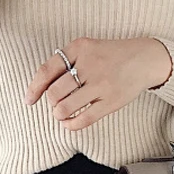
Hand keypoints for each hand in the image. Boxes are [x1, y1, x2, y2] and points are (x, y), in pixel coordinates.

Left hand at [23, 36, 172, 130]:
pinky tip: (70, 122)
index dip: (34, 88)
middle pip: (54, 92)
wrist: (145, 58)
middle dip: (51, 101)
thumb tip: (40, 87)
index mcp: (79, 48)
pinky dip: (71, 125)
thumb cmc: (111, 55)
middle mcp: (90, 65)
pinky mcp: (111, 101)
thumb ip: (66, 62)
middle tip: (56, 102)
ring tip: (63, 111)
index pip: (47, 71)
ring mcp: (101, 84)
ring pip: (65, 108)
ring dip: (59, 114)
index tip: (29, 99)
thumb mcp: (87, 48)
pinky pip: (84, 119)